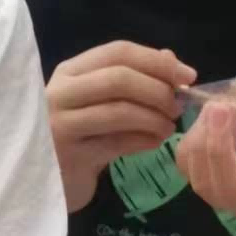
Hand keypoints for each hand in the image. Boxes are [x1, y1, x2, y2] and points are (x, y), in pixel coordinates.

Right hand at [47, 41, 194, 211]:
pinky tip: (155, 143)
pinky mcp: (70, 157)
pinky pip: (118, 143)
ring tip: (168, 128)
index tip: (187, 76)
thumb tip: (170, 58)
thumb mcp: (101, 102)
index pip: (118, 52)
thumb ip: (132, 78)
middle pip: (119, 78)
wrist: (47, 183)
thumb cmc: (78, 136)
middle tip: (177, 107)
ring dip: (154, 118)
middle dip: (158, 90)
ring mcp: (61, 126)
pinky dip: (145, 141)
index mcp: (69, 73)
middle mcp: (59, 94)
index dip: (157, 61)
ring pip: (119, 111)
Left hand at [176, 101, 235, 232]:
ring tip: (213, 108)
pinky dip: (191, 144)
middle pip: (226, 186)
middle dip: (218, 147)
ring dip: (201, 142)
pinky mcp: (212, 190)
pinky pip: (190, 171)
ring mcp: (228, 201)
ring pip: (202, 180)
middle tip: (221, 108)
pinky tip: (204, 118)